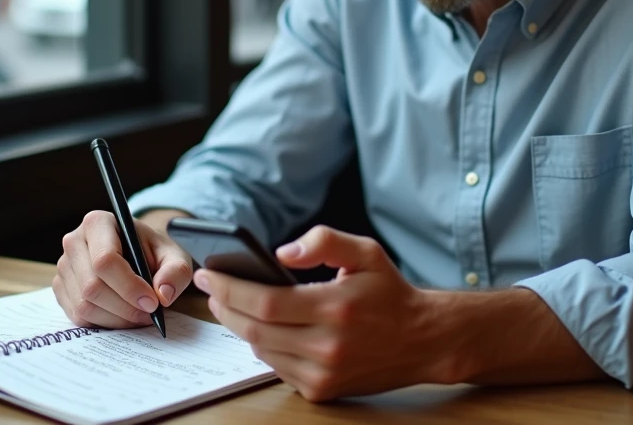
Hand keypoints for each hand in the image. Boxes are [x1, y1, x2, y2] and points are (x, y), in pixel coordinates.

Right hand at [53, 210, 193, 328]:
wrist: (138, 255)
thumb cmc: (153, 252)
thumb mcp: (174, 256)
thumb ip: (176, 272)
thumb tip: (163, 295)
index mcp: (98, 222)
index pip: (105, 260)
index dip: (129, 286)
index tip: (152, 302)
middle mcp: (74, 241)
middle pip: (92, 286)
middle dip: (125, 307)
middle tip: (149, 314)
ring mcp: (64, 266)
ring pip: (84, 304)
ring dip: (116, 318)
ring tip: (139, 315)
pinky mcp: (61, 288)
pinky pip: (78, 316)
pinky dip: (104, 322)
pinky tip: (122, 316)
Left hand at [196, 225, 444, 401]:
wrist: (423, 340)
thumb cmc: (389, 293)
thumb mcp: (366, 252)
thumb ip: (324, 241)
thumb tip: (281, 253)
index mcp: (335, 308)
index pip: (265, 302)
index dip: (230, 289)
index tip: (209, 274)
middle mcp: (328, 346)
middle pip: (255, 329)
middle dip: (225, 307)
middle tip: (211, 288)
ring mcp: (324, 373)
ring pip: (262, 350)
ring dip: (242, 327)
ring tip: (232, 304)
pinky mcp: (322, 391)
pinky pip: (277, 368)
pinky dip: (265, 347)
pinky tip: (263, 328)